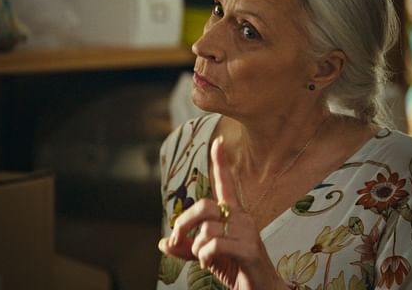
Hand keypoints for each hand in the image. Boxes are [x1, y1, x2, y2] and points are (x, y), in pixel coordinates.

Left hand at [158, 136, 287, 289]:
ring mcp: (248, 232)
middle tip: (177, 240)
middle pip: (204, 206)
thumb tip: (162, 243)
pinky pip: (214, 245)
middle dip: (183, 223)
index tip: (218, 141)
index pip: (226, 184)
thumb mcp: (207, 256)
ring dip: (197, 248)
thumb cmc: (237, 269)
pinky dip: (205, 256)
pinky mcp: (249, 250)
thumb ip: (186, 248)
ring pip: (207, 229)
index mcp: (234, 215)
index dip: (221, 163)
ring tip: (205, 258)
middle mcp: (242, 218)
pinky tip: (211, 263)